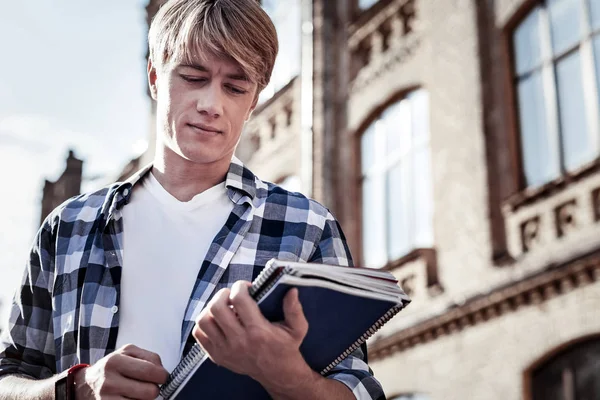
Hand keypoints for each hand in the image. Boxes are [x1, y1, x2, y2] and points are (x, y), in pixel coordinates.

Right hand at [72, 344, 168, 399]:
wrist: (87, 385)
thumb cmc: (112, 367)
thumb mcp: (127, 353)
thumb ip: (149, 357)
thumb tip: (163, 372)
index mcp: (115, 361)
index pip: (151, 370)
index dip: (162, 375)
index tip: (162, 377)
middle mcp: (109, 381)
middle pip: (150, 391)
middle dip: (155, 389)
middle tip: (150, 386)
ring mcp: (107, 399)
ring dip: (146, 399)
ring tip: (138, 392)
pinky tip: (131, 398)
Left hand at [192, 281, 312, 392]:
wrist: (277, 373)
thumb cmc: (286, 348)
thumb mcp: (297, 329)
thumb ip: (295, 309)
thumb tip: (292, 290)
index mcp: (258, 332)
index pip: (239, 300)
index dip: (240, 287)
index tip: (246, 287)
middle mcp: (238, 341)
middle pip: (216, 308)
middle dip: (223, 294)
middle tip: (232, 295)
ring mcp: (224, 350)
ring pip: (204, 320)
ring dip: (211, 308)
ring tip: (224, 306)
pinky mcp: (216, 356)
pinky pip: (199, 334)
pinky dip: (205, 323)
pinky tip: (218, 320)